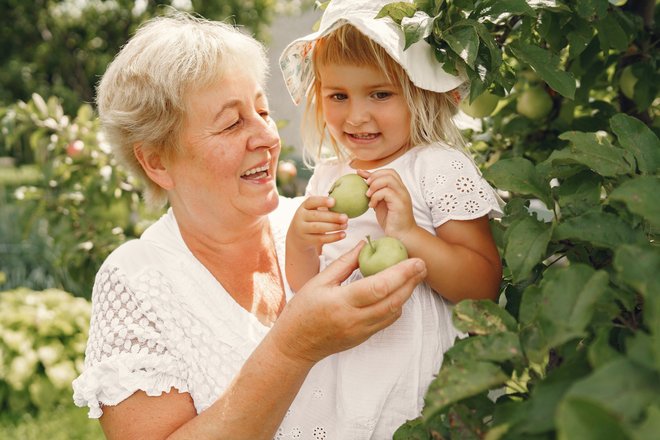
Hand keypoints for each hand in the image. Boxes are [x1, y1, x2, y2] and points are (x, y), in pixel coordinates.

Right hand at [271, 241, 426, 363]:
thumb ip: (344, 263)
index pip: (379, 287)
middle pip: (393, 300)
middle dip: (411, 282)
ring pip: (393, 312)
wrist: (296, 344)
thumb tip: (364, 245)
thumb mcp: (319, 281)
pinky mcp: (364, 337)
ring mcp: (361, 331)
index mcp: (341, 301)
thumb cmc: (303, 310)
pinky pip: (386, 321)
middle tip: (423, 265)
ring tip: (414, 276)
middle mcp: (354, 319)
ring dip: (407, 294)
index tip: (416, 261)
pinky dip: (396, 305)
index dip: (401, 274)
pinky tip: (398, 293)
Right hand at [287, 195, 347, 253]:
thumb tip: (344, 205)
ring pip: (318, 228)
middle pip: (316, 215)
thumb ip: (325, 208)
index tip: (334, 202)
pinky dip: (333, 237)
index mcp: (304, 207)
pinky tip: (343, 234)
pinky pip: (321, 239)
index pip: (311, 201)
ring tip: (345, 225)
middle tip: (345, 217)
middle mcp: (300, 217)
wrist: (298, 237)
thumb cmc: (312, 220)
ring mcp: (302, 229)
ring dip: (334, 226)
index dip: (322, 201)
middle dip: (332, 216)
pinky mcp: (307, 240)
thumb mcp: (313, 212)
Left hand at [358, 169, 415, 239]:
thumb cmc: (391, 221)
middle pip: (389, 173)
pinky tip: (372, 206)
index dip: (374, 172)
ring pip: (388, 179)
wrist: (402, 236)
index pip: (389, 172)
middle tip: (366, 186)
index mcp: (398, 189)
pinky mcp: (400, 204)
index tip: (360, 175)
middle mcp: (402, 190)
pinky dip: (376, 197)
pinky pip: (387, 192)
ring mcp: (402, 196)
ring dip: (375, 185)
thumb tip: (363, 181)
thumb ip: (375, 192)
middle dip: (374, 177)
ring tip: (368, 196)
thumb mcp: (380, 203)